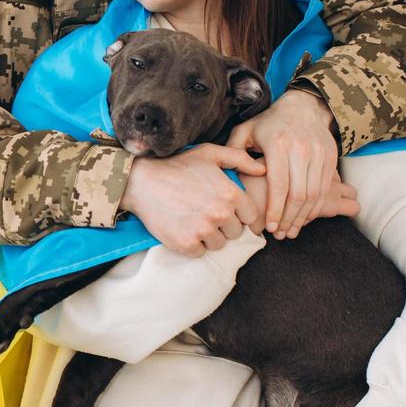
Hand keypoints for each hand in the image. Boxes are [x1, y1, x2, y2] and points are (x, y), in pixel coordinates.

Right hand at [118, 144, 264, 256]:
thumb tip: (263, 168)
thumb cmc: (177, 165)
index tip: (222, 207)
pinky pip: (199, 253)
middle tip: (203, 212)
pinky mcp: (186, 244)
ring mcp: (203, 231)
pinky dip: (191, 245)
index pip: (250, 217)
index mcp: (231, 194)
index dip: (237, 213)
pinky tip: (182, 228)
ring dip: (208, 236)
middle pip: (235, 232)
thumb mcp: (209, 153)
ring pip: (218, 244)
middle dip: (223, 225)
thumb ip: (239, 158)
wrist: (141, 181)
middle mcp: (220, 214)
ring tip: (192, 219)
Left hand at [226, 90, 338, 239]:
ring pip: (313, 195)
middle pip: (298, 194)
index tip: (268, 227)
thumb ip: (233, 152)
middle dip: (288, 219)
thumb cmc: (269, 123)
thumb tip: (226, 177)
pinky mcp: (331, 157)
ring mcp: (319, 153)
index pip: (278, 186)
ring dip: (302, 217)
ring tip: (290, 230)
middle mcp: (301, 149)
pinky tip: (303, 217)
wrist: (303, 107)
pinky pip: (324, 188)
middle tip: (279, 234)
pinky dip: (315, 207)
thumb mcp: (245, 131)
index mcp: (278, 145)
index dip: (274, 210)